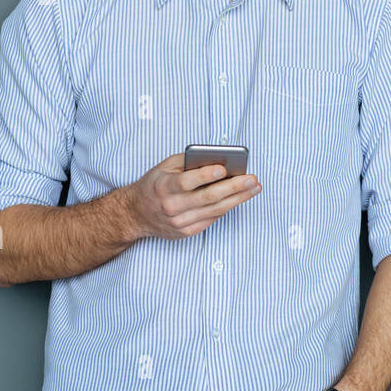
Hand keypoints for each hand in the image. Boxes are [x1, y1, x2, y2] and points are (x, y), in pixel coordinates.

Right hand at [123, 153, 259, 239]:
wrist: (136, 214)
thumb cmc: (155, 184)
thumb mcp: (165, 166)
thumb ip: (189, 161)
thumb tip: (218, 159)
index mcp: (165, 186)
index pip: (188, 182)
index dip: (206, 175)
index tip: (224, 168)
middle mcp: (172, 206)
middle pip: (209, 197)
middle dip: (234, 187)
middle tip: (252, 179)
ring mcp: (180, 222)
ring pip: (215, 210)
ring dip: (238, 198)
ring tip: (254, 188)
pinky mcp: (187, 232)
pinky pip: (212, 218)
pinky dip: (227, 207)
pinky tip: (240, 198)